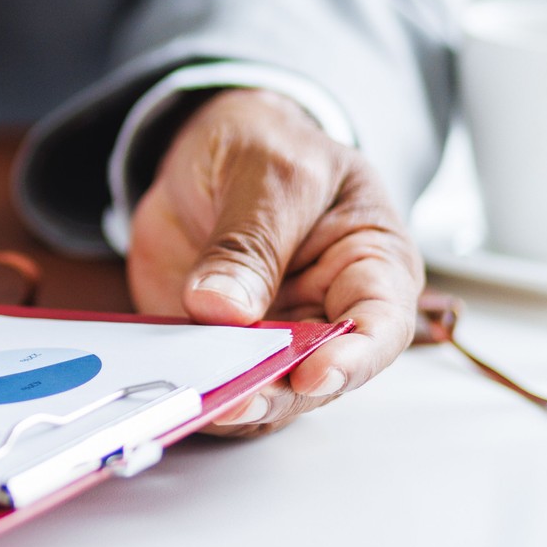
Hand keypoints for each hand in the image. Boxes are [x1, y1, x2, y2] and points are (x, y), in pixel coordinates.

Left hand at [125, 89, 419, 435]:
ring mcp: (274, 333)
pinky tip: (165, 384)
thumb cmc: (266, 145)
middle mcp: (329, 312)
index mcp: (370, 262)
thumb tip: (221, 308)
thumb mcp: (268, 172)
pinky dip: (191, 386)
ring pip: (265, 390)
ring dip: (230, 400)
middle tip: (232, 398)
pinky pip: (211, 377)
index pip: (380, 324)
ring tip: (193, 399)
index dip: (353, 358)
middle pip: (318, 376)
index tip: (311, 374)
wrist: (207, 145)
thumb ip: (248, 240)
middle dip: (276, 393)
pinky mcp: (221, 342)